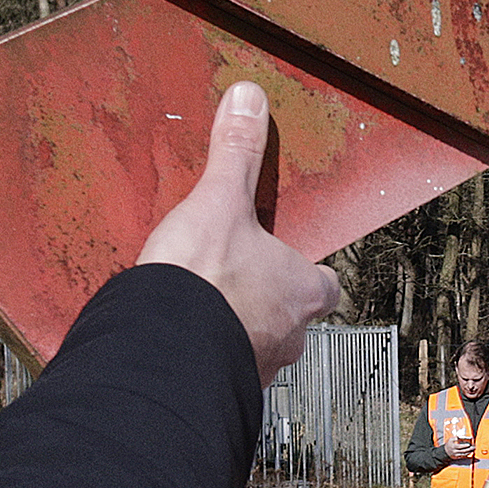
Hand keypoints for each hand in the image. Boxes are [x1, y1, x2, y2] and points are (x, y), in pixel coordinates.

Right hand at [138, 84, 339, 380]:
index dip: (308, 270)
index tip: (289, 257)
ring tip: (206, 309)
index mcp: (303, 291)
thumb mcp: (218, 201)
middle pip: (292, 316)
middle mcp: (290, 336)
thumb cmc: (203, 282)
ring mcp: (257, 367)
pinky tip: (183, 338)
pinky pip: (223, 369)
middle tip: (238, 280)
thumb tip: (248, 100)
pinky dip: (209, 355)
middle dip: (268, 300)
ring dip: (238, 329)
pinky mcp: (221, 387)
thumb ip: (235, 152)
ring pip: (259, 345)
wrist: (162, 350)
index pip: (326, 283)